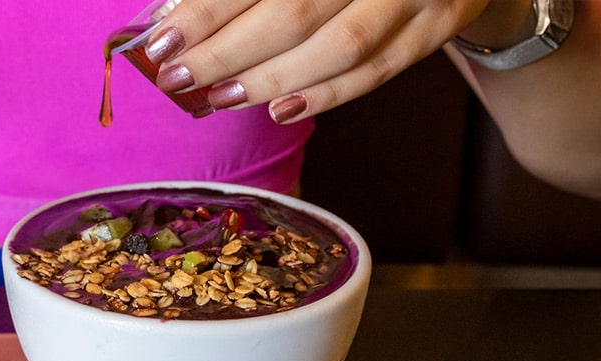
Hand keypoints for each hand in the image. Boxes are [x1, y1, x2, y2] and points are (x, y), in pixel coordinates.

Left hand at [145, 0, 492, 122]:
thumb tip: (178, 11)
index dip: (207, 10)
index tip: (161, 41)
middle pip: (295, 11)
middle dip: (227, 51)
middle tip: (178, 77)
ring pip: (339, 47)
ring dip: (270, 78)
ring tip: (218, 97)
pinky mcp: (439, 23)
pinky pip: (380, 70)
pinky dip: (327, 94)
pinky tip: (280, 110)